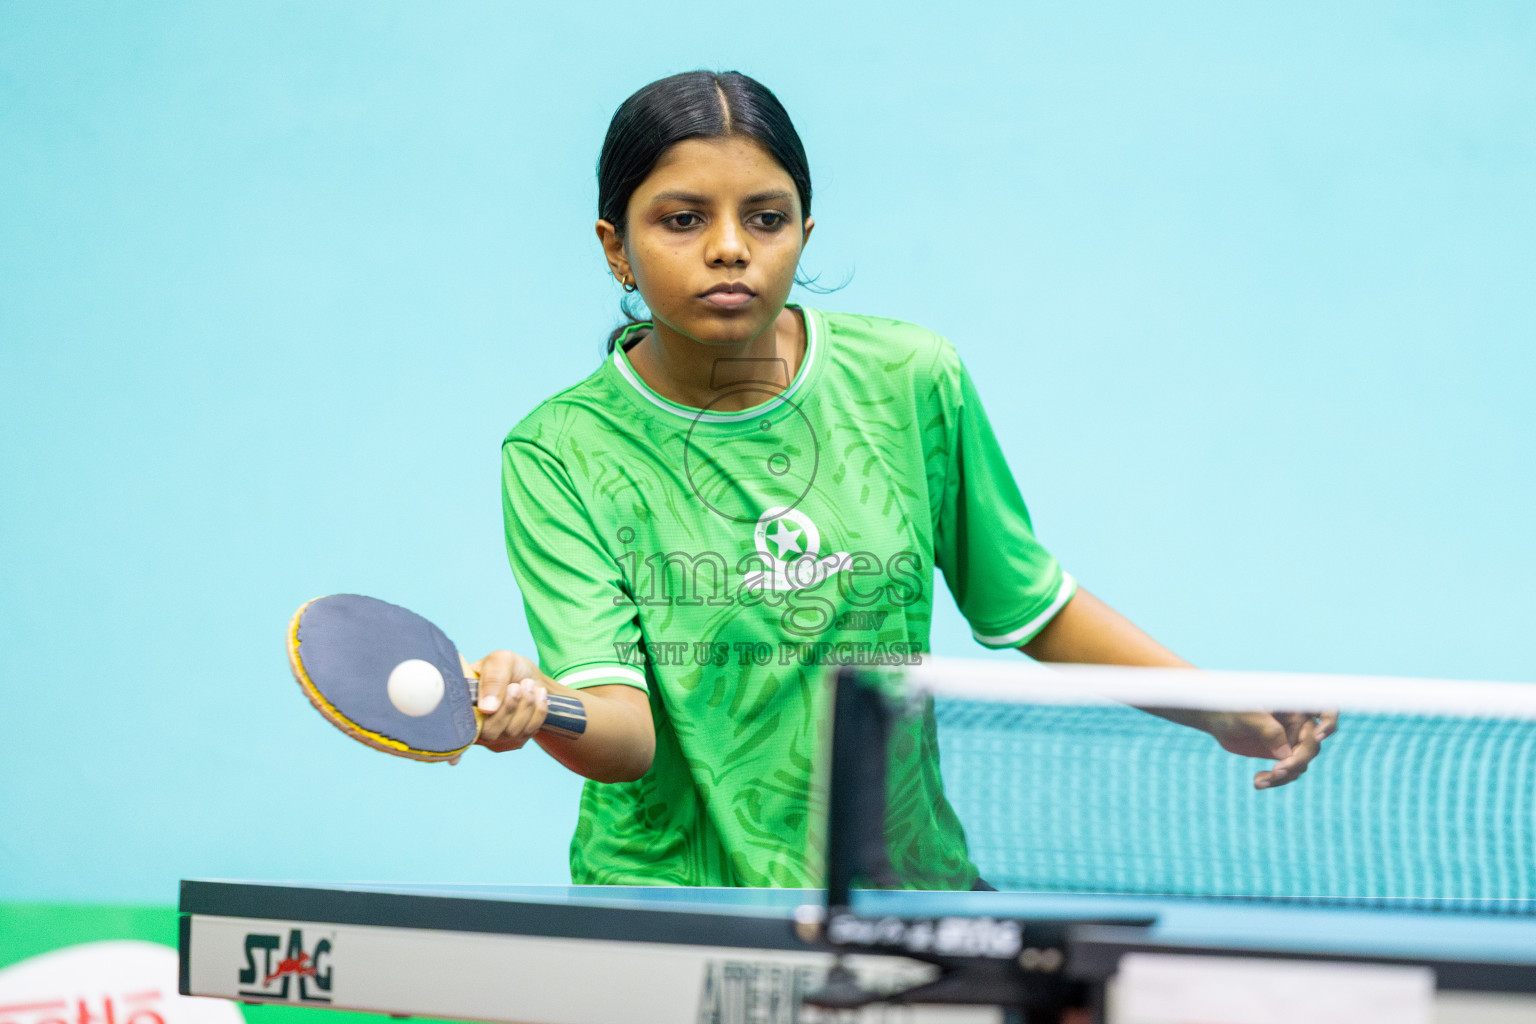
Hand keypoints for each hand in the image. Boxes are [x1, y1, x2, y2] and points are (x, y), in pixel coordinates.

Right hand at [468, 649, 549, 752]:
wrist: (529, 676)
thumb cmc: (509, 668)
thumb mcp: (499, 661)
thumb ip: (492, 680)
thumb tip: (487, 709)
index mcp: (462, 706)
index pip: (461, 726)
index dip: (478, 718)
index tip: (502, 694)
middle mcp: (474, 727)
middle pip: (490, 732)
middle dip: (510, 706)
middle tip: (517, 686)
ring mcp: (494, 738)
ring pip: (512, 733)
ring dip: (526, 705)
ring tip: (528, 685)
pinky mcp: (514, 741)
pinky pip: (529, 732)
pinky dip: (538, 711)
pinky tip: (538, 694)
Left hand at [1203, 709, 1337, 788]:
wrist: (1215, 718)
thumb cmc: (1230, 707)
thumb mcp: (1247, 715)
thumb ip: (1268, 729)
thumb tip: (1285, 752)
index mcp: (1294, 707)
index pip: (1324, 711)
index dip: (1329, 723)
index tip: (1318, 735)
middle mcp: (1298, 725)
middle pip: (1312, 747)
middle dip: (1296, 761)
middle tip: (1276, 771)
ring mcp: (1290, 741)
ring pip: (1301, 764)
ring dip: (1284, 775)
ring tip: (1260, 780)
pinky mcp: (1281, 755)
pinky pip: (1288, 772)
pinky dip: (1275, 780)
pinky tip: (1258, 781)